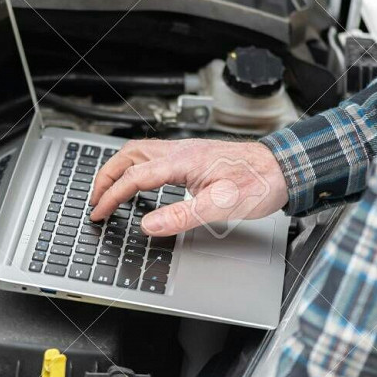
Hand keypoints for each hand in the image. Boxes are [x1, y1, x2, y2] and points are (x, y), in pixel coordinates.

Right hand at [89, 139, 288, 236]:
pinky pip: (151, 155)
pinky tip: (137, 180)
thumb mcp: (222, 206)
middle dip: (105, 177)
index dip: (111, 196)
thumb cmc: (259, 183)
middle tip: (94, 200)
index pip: (134, 177)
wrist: (283, 167)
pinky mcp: (191, 155)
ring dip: (117, 169)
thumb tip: (148, 225)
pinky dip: (134, 167)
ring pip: (138, 152)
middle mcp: (180, 150)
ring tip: (107, 189)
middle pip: (128, 156)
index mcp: (182, 161)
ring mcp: (185, 150)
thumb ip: (182, 215)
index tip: (99, 212)